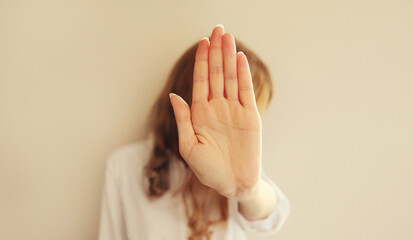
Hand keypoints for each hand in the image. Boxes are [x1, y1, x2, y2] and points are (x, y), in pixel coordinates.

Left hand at [169, 25, 261, 199]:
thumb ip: (183, 120)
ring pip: (232, 78)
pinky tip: (240, 58)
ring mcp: (235, 110)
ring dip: (229, 57)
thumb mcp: (189, 146)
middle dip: (216, 51)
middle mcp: (218, 107)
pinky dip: (244, 75)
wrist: (233, 184)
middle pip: (217, 73)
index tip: (202, 42)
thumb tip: (174, 96)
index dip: (202, 61)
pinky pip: (246, 91)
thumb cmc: (209, 170)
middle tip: (217, 29)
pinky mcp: (250, 117)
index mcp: (201, 113)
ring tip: (228, 37)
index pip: (201, 81)